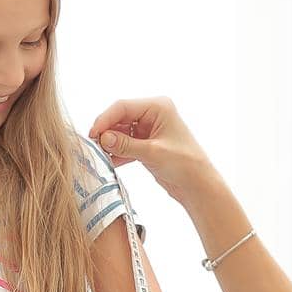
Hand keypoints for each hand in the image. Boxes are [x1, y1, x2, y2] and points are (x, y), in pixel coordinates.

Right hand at [88, 97, 219, 208]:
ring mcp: (149, 129)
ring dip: (110, 143)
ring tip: (99, 156)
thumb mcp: (152, 153)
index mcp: (158, 107)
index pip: (123, 106)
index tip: (93, 134)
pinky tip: (109, 162)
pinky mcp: (146, 144)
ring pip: (120, 132)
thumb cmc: (185, 164)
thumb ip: (126, 145)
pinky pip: (126, 144)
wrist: (198, 185)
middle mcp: (153, 114)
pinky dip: (117, 152)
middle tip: (93, 147)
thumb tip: (103, 138)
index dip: (105, 119)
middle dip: (106, 132)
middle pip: (119, 118)